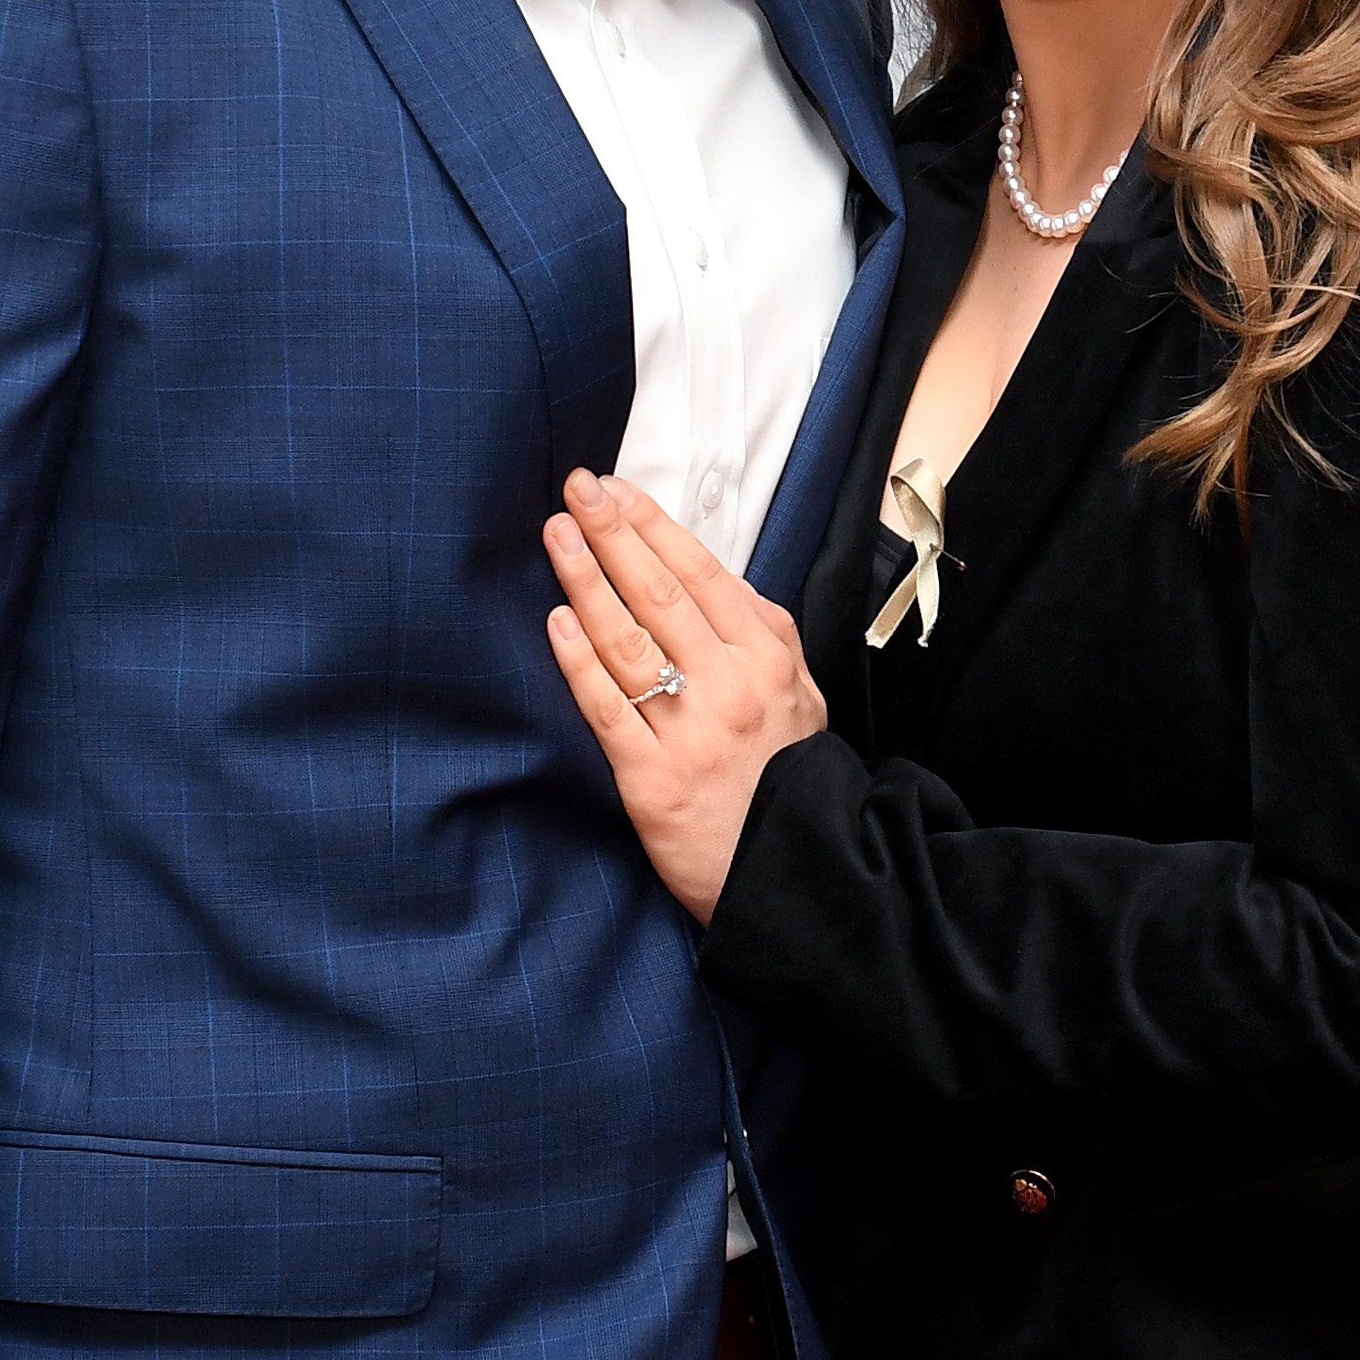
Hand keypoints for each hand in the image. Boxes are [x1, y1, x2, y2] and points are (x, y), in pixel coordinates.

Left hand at [544, 473, 825, 925]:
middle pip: (658, 595)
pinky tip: (557, 621)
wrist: (795, 870)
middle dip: (611, 534)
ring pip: (627, 641)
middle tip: (575, 491)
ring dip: (586, 581)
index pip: (701, 574)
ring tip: (556, 538)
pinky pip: (607, 708)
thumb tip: (717, 578)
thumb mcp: (802, 695)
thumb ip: (765, 634)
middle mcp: (731, 687)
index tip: (615, 489)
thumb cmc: (790, 778)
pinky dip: (579, 661)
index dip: (653, 526)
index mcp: (767, 658)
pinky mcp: (651, 778)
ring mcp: (690, 732)